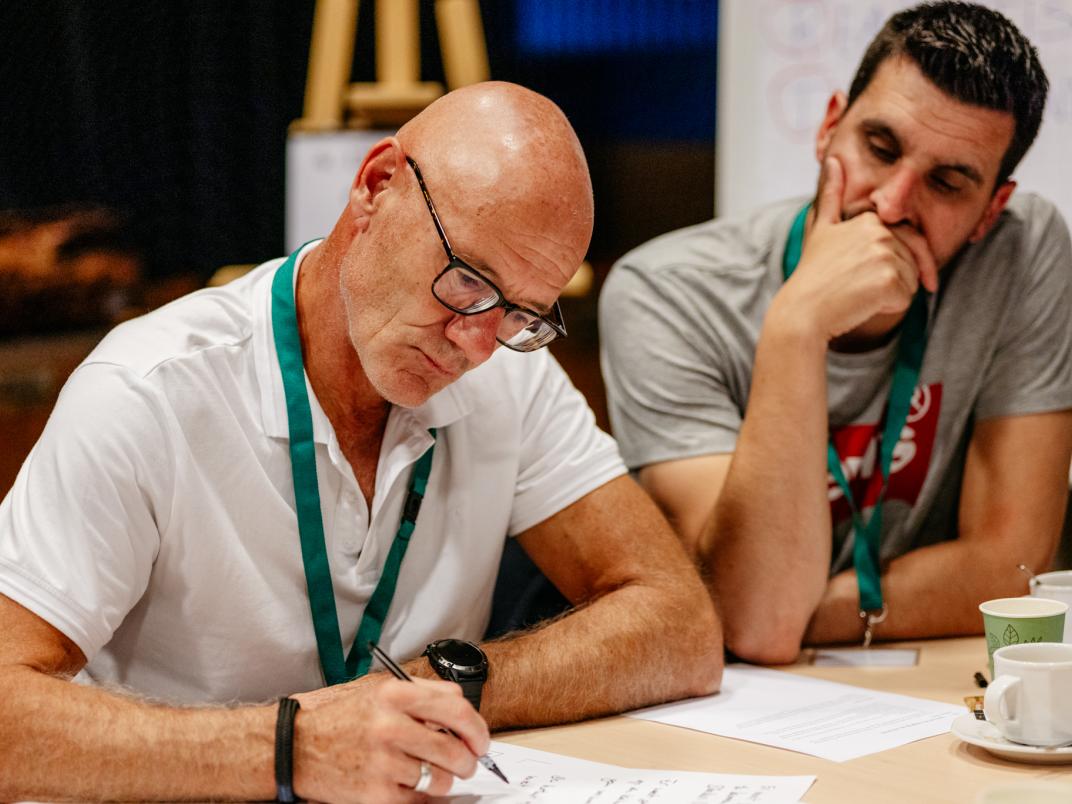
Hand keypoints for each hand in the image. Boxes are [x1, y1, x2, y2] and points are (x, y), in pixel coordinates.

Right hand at [293, 677, 489, 802]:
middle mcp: (390, 726)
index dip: (477, 729)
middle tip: (466, 764)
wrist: (296, 746)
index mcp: (395, 695)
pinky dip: (420, 796)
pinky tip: (408, 785)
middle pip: (454, 751)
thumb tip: (462, 707)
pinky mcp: (376, 794)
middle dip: (468, 762)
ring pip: (441, 780)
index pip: (457, 711)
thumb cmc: (340, 718)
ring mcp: (383, 762)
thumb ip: (423, 693)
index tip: (481, 740)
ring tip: (432, 774)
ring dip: (444, 781)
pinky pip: (418, 800)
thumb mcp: (378, 690)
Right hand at [773, 156, 936, 342]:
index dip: (894, 261)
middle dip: (892, 278)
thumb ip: (832, 194)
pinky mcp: (888, 280)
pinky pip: (906, 298)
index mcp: (869, 220)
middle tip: (858, 288)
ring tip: (857, 295)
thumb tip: (834, 159)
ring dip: (890, 294)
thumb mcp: (821, 229)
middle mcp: (879, 233)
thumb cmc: (812, 274)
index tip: (870, 276)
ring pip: (911, 281)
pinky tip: (861, 305)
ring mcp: (885, 256)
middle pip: (910, 262)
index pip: (904, 242)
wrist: (801, 311)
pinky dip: (888, 307)